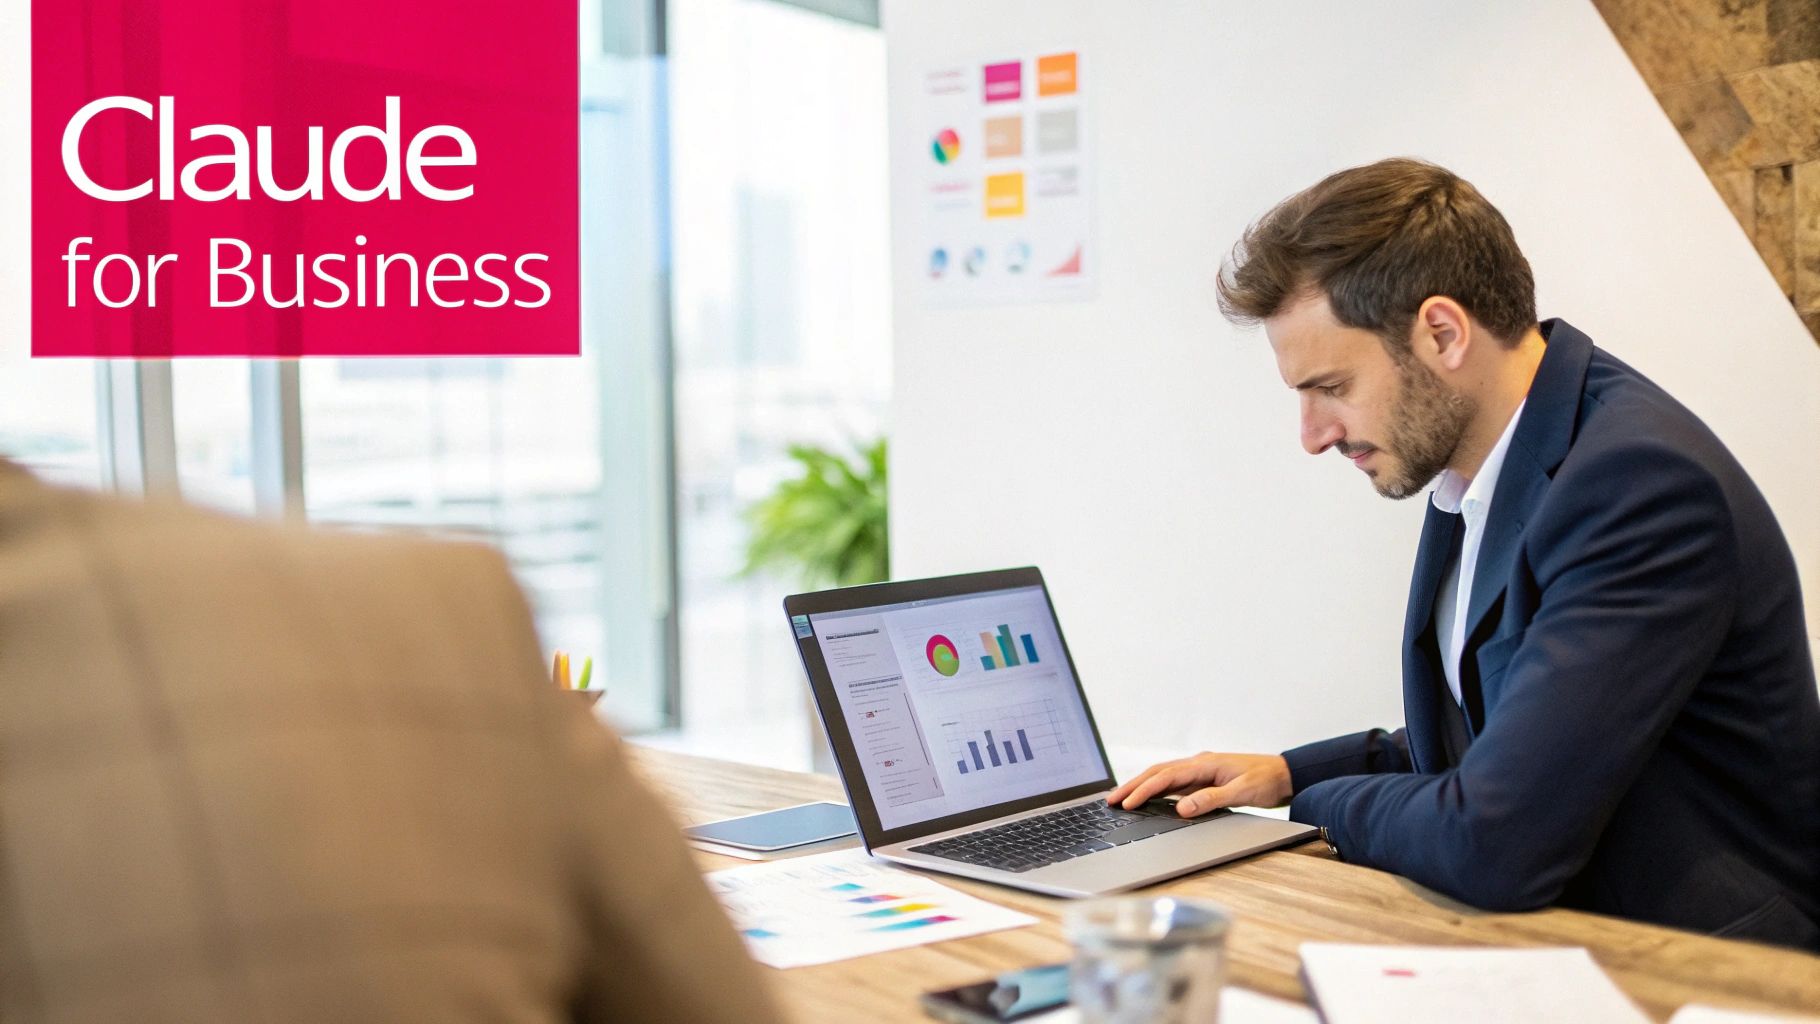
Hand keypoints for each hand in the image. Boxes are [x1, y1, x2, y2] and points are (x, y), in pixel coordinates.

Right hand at [1106, 751, 1293, 816]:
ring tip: (1120, 799)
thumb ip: (1212, 800)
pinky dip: (1155, 791)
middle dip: (1132, 786)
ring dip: (1141, 787)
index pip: (1166, 777)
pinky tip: (1146, 799)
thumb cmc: (1266, 781)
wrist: (1285, 775)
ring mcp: (1199, 772)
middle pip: (1157, 773)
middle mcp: (1198, 764)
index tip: (1127, 803)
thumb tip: (1182, 808)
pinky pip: (1173, 784)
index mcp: (1204, 763)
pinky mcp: (1203, 781)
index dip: (1144, 790)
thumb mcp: (1242, 792)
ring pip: (1162, 777)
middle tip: (1110, 800)